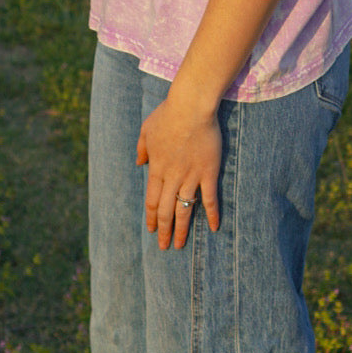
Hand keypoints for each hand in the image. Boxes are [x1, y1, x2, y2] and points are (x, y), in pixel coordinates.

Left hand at [136, 92, 220, 249]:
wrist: (191, 106)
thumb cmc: (168, 113)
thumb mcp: (146, 129)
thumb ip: (142, 148)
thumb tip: (139, 162)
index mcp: (157, 168)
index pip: (153, 200)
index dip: (152, 217)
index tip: (152, 230)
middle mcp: (172, 177)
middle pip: (167, 210)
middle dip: (164, 230)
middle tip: (164, 246)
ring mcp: (191, 176)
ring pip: (185, 209)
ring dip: (182, 229)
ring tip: (180, 245)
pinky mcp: (208, 171)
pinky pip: (210, 197)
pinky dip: (211, 214)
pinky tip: (213, 227)